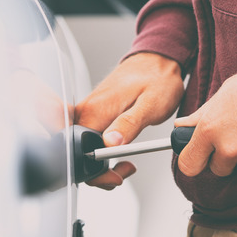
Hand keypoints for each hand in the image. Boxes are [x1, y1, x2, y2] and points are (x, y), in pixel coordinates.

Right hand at [75, 52, 184, 188]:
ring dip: (101, 164)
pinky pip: (89, 139)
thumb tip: (110, 144)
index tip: (117, 175)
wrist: (157, 61)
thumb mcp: (150, 105)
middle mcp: (86, 110)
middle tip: (124, 171)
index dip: (97, 171)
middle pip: (78, 154)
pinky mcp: (93, 113)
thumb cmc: (157, 79)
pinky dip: (102, 152)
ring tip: (126, 164)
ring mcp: (88, 112)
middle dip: (98, 173)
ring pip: (83, 149)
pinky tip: (119, 150)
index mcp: (96, 110)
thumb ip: (128, 125)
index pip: (82, 151)